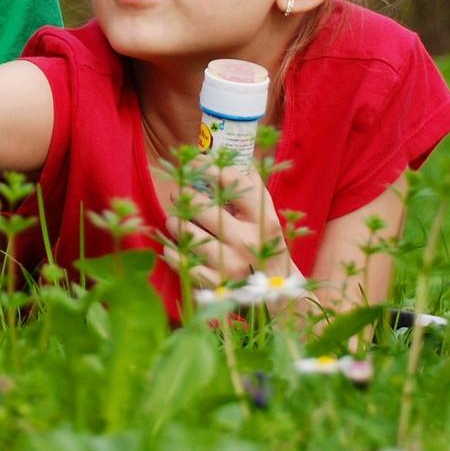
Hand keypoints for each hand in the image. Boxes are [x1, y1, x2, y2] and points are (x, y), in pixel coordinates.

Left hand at [161, 168, 292, 290]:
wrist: (276, 295)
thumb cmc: (264, 246)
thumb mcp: (266, 217)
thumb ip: (251, 188)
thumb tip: (229, 156)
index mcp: (264, 221)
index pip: (234, 182)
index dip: (208, 167)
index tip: (193, 162)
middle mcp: (248, 242)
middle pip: (202, 207)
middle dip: (184, 195)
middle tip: (178, 193)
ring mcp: (231, 265)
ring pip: (186, 232)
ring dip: (175, 222)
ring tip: (176, 221)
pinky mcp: (216, 285)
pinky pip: (181, 261)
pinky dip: (173, 251)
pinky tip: (176, 245)